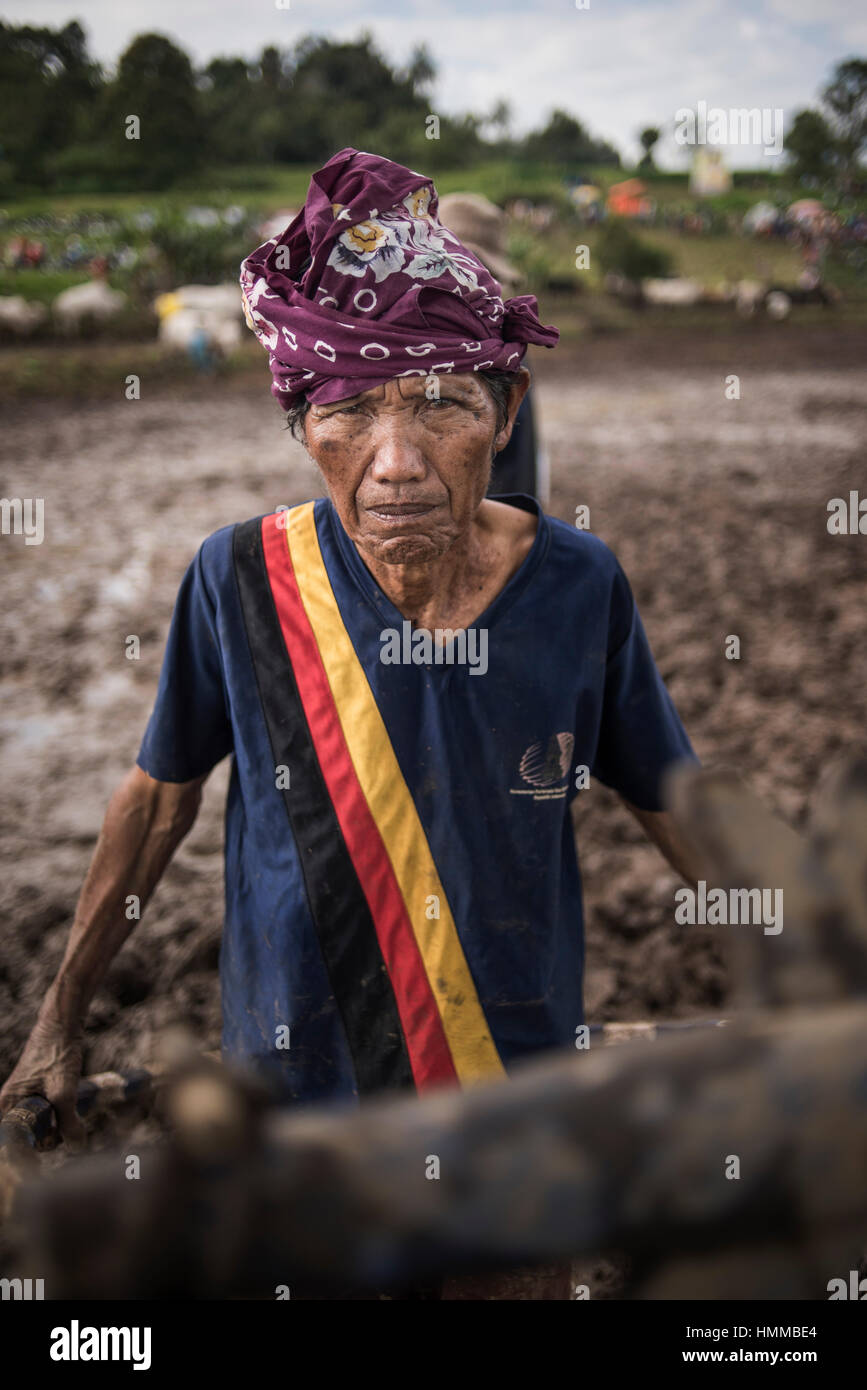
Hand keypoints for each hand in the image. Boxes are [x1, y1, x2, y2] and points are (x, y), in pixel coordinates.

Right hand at [0, 1015, 85, 1150]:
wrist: (63, 1026)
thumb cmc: (57, 1055)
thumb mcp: (64, 1092)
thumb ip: (68, 1122)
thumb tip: (76, 1146)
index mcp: (8, 1104)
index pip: (17, 1140)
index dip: (37, 1145)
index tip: (57, 1140)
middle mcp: (10, 1103)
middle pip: (30, 1134)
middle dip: (51, 1134)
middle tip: (70, 1126)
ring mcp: (23, 1097)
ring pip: (41, 1123)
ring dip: (58, 1123)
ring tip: (72, 1113)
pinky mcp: (36, 1092)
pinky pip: (46, 1112)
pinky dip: (60, 1113)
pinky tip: (71, 1106)